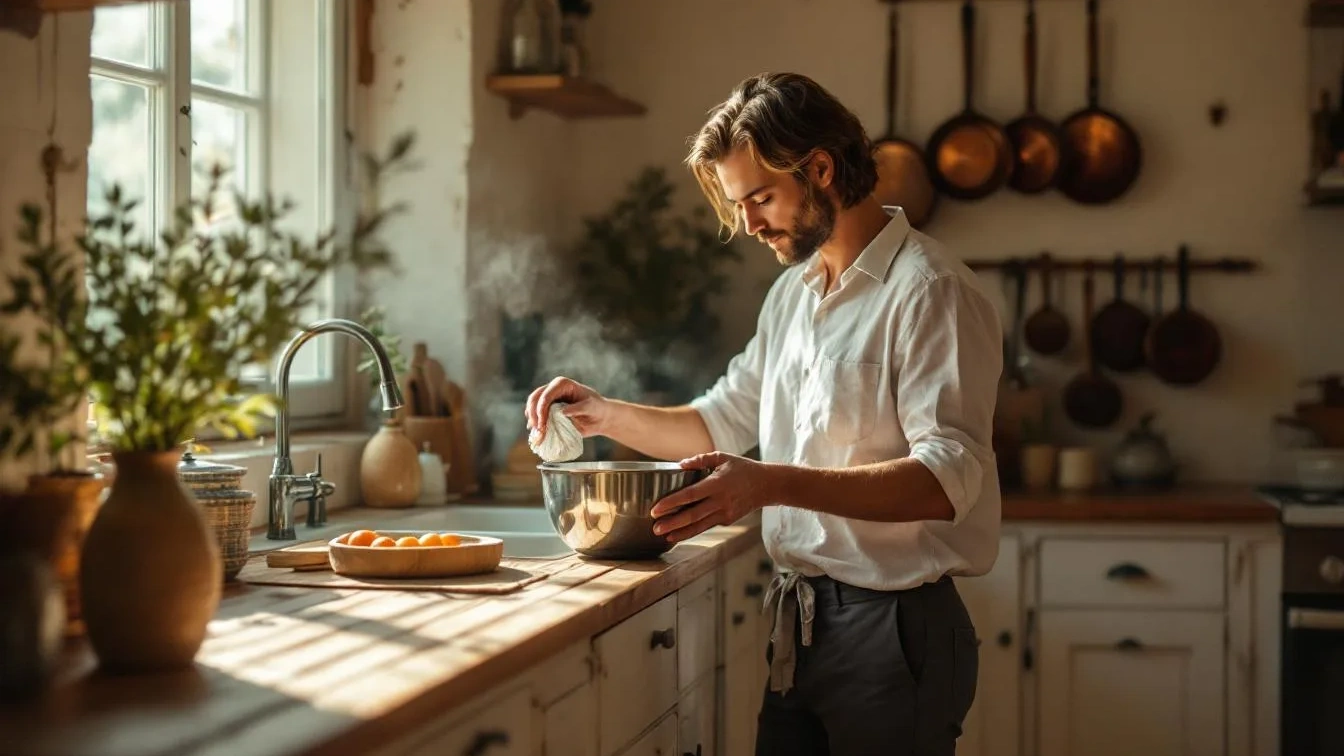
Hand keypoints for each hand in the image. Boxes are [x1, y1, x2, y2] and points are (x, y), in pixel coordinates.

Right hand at [525, 376, 609, 437]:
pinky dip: (535, 425)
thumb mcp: (591, 407)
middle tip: (538, 430)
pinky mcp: (548, 410)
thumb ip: (578, 408)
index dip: (541, 410)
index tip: (542, 425)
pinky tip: (537, 434)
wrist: (599, 417)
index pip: (546, 395)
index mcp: (562, 384)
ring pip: (532, 407)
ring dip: (532, 420)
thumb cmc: (596, 408)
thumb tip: (562, 411)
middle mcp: (552, 389)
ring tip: (537, 434)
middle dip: (533, 415)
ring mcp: (548, 400)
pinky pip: (536, 416)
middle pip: (534, 399)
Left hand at [649, 452, 777, 542]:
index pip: (690, 495)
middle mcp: (720, 501)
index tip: (656, 509)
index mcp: (717, 484)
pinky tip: (678, 534)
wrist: (767, 485)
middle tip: (655, 528)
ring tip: (664, 536)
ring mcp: (725, 513)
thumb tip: (679, 464)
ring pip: (699, 526)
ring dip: (680, 532)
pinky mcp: (727, 520)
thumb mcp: (722, 457)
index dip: (672, 503)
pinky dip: (692, 531)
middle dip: (672, 523)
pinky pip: (706, 526)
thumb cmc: (743, 468)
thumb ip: (700, 459)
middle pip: (692, 515)